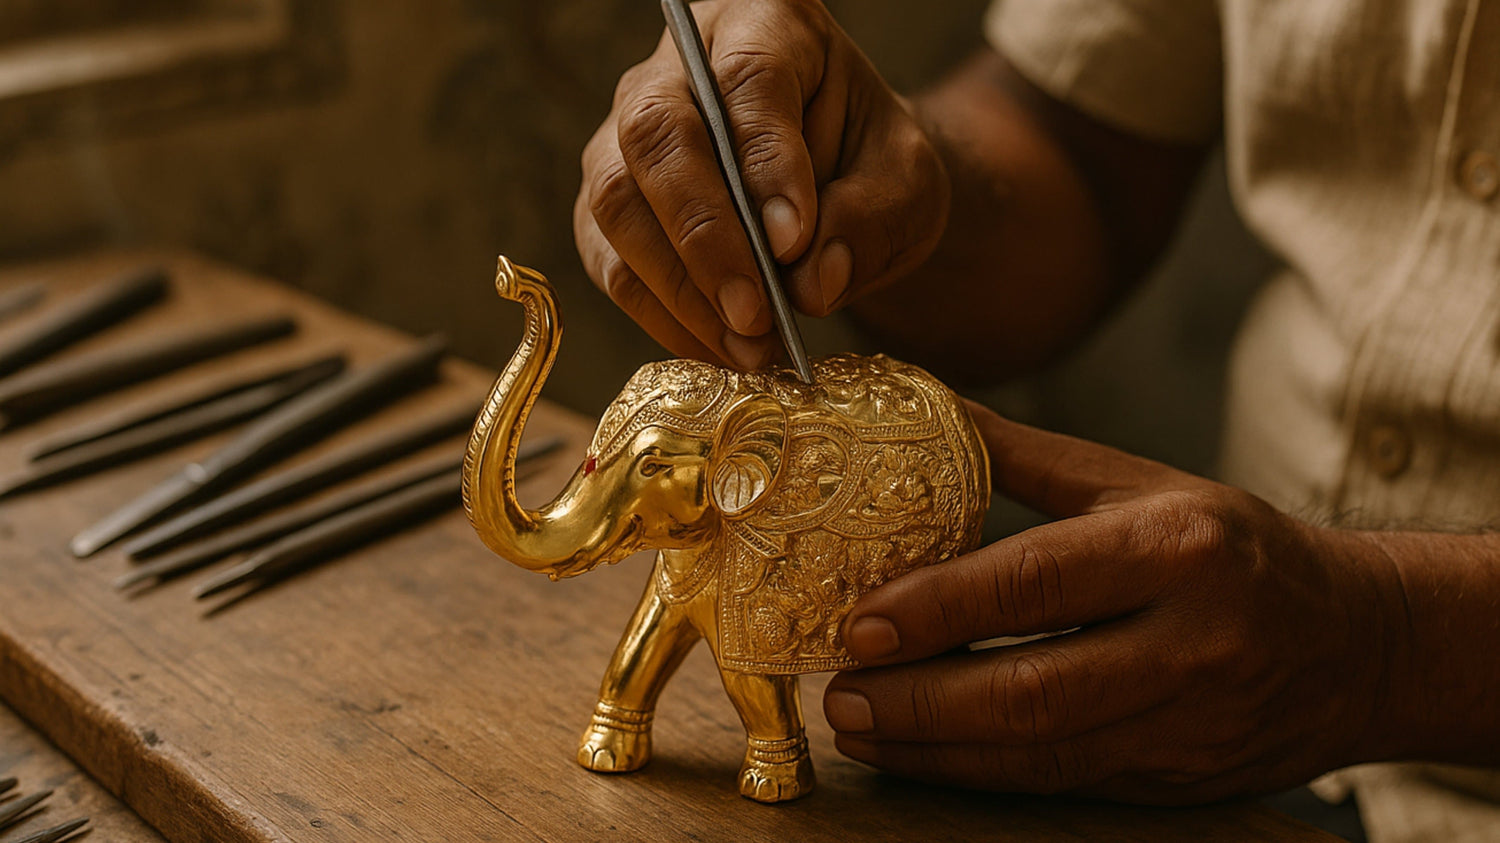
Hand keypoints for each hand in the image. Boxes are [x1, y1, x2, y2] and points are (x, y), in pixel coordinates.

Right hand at [575, 0, 949, 368]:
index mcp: (765, 24)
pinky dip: (661, 314)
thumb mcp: (906, 183)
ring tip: (748, 346)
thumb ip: (871, 219)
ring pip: (618, 200)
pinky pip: (609, 259)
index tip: (794, 240)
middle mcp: (679, 66)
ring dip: (680, 288)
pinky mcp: (608, 202)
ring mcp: (627, 132)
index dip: (766, 162)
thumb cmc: (871, 165)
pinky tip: (719, 349)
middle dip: (705, 235)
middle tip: (756, 314)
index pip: (747, 81)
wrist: (842, 185)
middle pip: (658, 135)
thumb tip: (811, 283)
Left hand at [823, 401, 1405, 803]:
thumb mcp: (1142, 483)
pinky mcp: (1181, 780)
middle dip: (920, 702)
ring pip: (1041, 754)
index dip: (940, 609)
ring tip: (860, 729)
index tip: (860, 623)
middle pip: (1033, 689)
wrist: (1360, 643)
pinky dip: (983, 774)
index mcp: (1177, 548)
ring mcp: (1190, 723)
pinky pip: (1064, 783)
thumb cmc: (1233, 546)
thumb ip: (1029, 457)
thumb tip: (927, 411)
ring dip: (936, 749)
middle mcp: (1190, 641)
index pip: (1038, 581)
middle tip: (840, 694)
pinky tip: (925, 756)